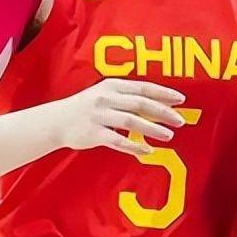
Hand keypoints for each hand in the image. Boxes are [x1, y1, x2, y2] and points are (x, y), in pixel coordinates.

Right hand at [52, 78, 186, 156]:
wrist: (56, 121)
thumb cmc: (86, 107)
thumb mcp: (104, 94)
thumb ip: (127, 97)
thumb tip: (157, 104)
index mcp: (112, 86)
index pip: (143, 87)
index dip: (163, 93)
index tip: (181, 99)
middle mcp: (106, 98)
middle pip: (140, 103)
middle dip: (163, 112)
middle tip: (180, 120)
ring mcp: (99, 116)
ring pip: (131, 121)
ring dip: (152, 128)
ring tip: (169, 135)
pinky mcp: (94, 134)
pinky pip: (118, 141)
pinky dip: (134, 146)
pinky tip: (148, 150)